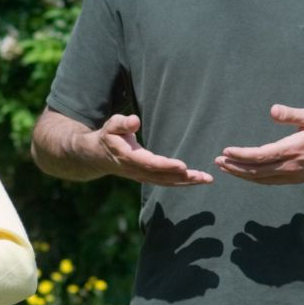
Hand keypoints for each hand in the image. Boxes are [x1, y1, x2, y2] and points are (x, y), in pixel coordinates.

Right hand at [87, 113, 212, 185]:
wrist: (97, 156)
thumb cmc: (108, 136)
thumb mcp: (111, 125)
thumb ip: (122, 123)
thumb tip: (135, 121)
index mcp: (128, 157)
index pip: (150, 164)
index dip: (167, 166)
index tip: (183, 166)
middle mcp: (136, 171)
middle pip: (162, 177)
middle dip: (184, 177)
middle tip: (203, 176)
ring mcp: (141, 177)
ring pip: (166, 183)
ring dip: (187, 182)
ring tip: (206, 179)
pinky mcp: (146, 178)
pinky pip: (166, 183)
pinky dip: (182, 182)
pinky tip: (196, 180)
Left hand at [215, 105, 303, 183]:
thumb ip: (291, 114)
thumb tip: (272, 110)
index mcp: (292, 149)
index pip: (260, 156)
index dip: (241, 155)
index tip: (226, 151)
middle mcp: (290, 166)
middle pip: (256, 171)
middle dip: (235, 167)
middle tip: (218, 161)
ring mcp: (292, 175)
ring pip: (261, 179)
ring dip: (242, 174)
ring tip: (226, 168)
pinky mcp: (295, 179)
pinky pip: (270, 182)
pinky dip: (254, 179)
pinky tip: (246, 175)